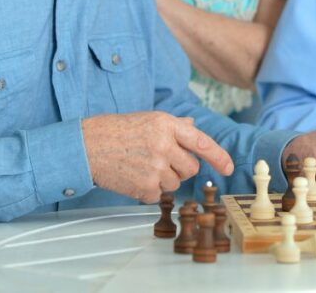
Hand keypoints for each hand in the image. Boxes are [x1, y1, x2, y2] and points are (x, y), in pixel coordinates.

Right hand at [81, 112, 232, 202]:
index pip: (202, 142)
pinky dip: (149, 190)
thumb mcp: (148, 119)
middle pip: (191, 168)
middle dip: (181, 168)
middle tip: (161, 161)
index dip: (219, 157)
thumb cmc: (117, 130)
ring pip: (176, 183)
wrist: (87, 146)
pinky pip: (159, 195)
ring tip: (142, 166)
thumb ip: (174, 125)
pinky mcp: (144, 186)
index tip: (228, 168)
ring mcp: (155, 167)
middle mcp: (164, 145)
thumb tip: (193, 126)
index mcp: (167, 125)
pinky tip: (134, 177)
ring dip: (164, 179)